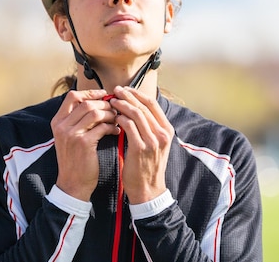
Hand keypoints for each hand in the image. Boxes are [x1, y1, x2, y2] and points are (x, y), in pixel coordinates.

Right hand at [51, 89, 119, 200]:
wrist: (73, 184)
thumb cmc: (75, 159)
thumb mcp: (69, 137)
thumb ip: (78, 120)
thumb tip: (97, 101)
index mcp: (58, 121)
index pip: (72, 96)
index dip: (90, 93)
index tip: (104, 95)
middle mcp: (62, 126)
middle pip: (86, 103)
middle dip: (104, 104)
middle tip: (115, 110)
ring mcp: (72, 134)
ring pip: (95, 113)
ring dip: (110, 114)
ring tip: (116, 120)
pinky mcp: (83, 143)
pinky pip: (102, 127)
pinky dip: (112, 127)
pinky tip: (116, 131)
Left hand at [110, 86, 173, 203]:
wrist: (148, 189)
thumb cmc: (147, 165)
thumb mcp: (154, 144)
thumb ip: (149, 127)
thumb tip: (134, 108)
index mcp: (167, 130)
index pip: (152, 104)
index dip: (137, 94)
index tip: (125, 89)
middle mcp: (162, 133)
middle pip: (144, 106)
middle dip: (128, 96)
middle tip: (115, 91)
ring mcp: (153, 141)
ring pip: (136, 114)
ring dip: (122, 105)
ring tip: (111, 102)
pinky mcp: (141, 148)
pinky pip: (129, 127)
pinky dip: (120, 119)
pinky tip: (113, 117)